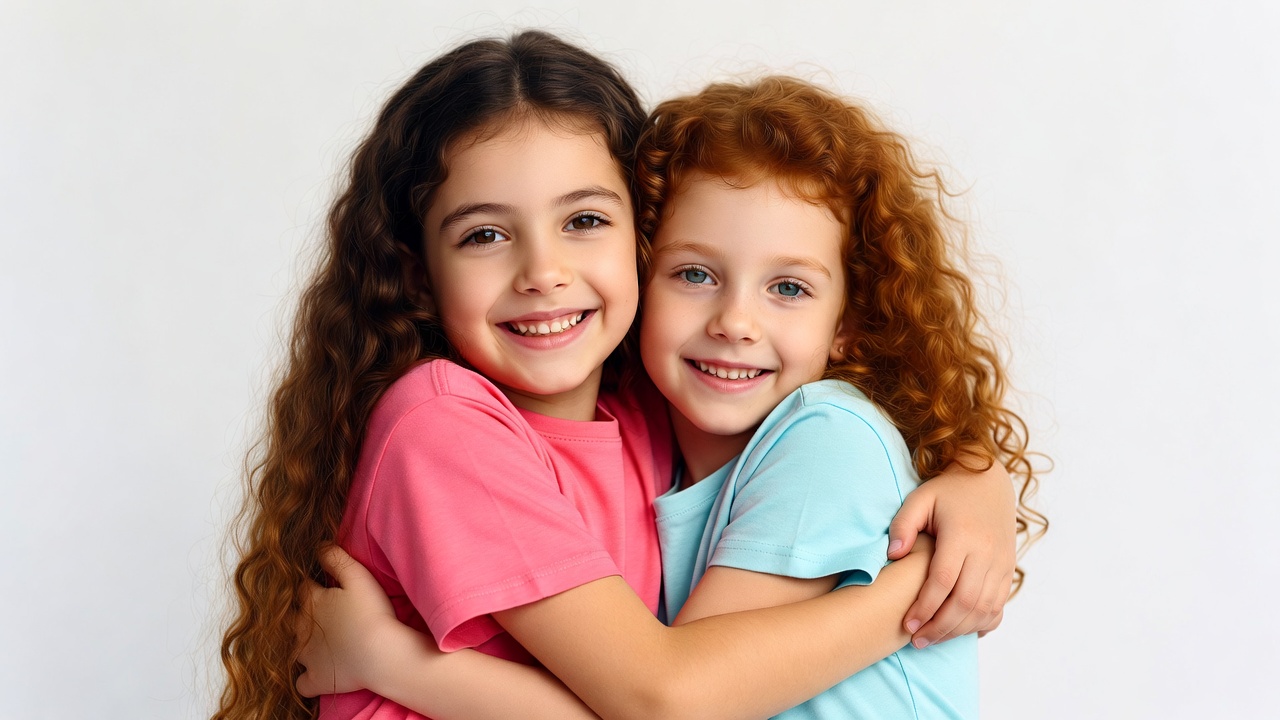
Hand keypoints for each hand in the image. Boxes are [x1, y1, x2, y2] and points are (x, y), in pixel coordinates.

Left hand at [295, 545, 417, 696]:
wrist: (381, 654)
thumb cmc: (372, 613)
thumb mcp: (357, 576)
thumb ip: (336, 558)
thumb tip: (318, 545)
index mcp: (311, 602)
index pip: (300, 587)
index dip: (308, 583)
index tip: (320, 583)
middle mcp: (301, 628)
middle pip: (288, 618)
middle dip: (297, 614)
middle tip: (319, 614)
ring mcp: (306, 657)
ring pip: (291, 649)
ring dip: (299, 645)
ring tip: (317, 643)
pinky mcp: (316, 679)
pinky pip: (301, 683)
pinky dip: (306, 678)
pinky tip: (316, 672)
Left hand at [886, 457, 1015, 647]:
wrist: (988, 483)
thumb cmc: (947, 492)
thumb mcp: (919, 499)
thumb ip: (903, 525)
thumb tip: (892, 555)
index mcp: (962, 535)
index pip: (943, 581)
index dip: (925, 607)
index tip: (907, 625)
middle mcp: (987, 552)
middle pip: (965, 601)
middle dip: (940, 627)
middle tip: (916, 641)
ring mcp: (1002, 563)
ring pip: (984, 609)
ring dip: (958, 630)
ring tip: (932, 639)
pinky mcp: (1008, 570)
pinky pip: (998, 606)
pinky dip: (981, 623)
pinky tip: (959, 630)